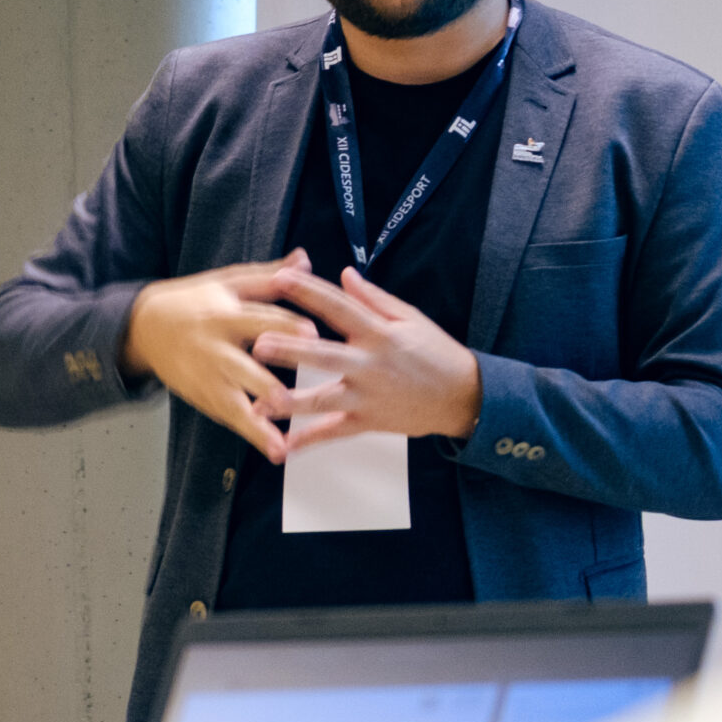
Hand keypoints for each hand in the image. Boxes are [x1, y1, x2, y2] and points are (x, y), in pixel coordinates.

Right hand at [120, 251, 316, 461]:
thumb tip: (304, 259)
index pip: (259, 319)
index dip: (285, 326)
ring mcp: (209, 377)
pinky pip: (231, 419)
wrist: (145, 327)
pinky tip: (277, 452)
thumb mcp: (227, 282)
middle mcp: (216, 347)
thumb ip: (268, 275)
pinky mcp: (205, 397)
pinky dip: (253, 435)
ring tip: (280, 444)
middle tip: (290, 397)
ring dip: (257, 424)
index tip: (313, 333)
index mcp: (225, 313)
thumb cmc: (195, 301)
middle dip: (265, 383)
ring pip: (234, 402)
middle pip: (243, 367)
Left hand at [253, 267, 482, 450]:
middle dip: (290, 350)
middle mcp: (370, 365)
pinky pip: (334, 433)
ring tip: (259, 403)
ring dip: (290, 401)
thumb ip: (373, 298)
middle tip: (258, 344)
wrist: (463, 397)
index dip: (309, 292)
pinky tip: (282, 446)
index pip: (339, 307)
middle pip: (324, 356)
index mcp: (379, 333)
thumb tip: (344, 274)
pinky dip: (308, 441)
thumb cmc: (436, 353)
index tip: (279, 279)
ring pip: (323, 400)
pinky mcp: (368, 422)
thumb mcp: (410, 318)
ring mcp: (367, 397)